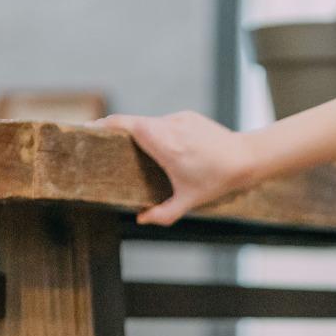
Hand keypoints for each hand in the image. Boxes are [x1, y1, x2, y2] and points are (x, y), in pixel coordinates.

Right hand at [84, 110, 255, 225]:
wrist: (247, 158)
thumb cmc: (217, 180)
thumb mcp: (189, 201)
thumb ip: (164, 213)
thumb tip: (142, 220)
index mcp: (162, 143)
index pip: (123, 124)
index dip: (103, 125)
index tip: (88, 131)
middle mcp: (167, 126)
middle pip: (132, 122)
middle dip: (117, 131)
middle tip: (104, 144)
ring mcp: (178, 118)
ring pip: (150, 122)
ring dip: (141, 133)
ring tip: (134, 150)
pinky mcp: (188, 116)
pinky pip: (166, 122)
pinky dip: (160, 132)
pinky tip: (164, 149)